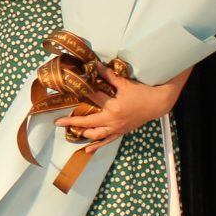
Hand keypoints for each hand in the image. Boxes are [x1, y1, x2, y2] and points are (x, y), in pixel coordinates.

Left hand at [55, 68, 187, 149]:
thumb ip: (109, 76)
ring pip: (96, 134)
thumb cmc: (142, 93)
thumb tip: (95, 65)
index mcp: (113, 107)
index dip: (81, 93)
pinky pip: (107, 141)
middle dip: (72, 122)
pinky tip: (87, 149)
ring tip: (70, 132)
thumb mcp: (125, 83)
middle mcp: (112, 121)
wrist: (157, 104)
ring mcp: (116, 128)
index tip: (70, 90)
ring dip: (82, 133)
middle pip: (88, 122)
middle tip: (58, 122)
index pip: (93, 99)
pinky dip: (97, 145)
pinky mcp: (120, 132)